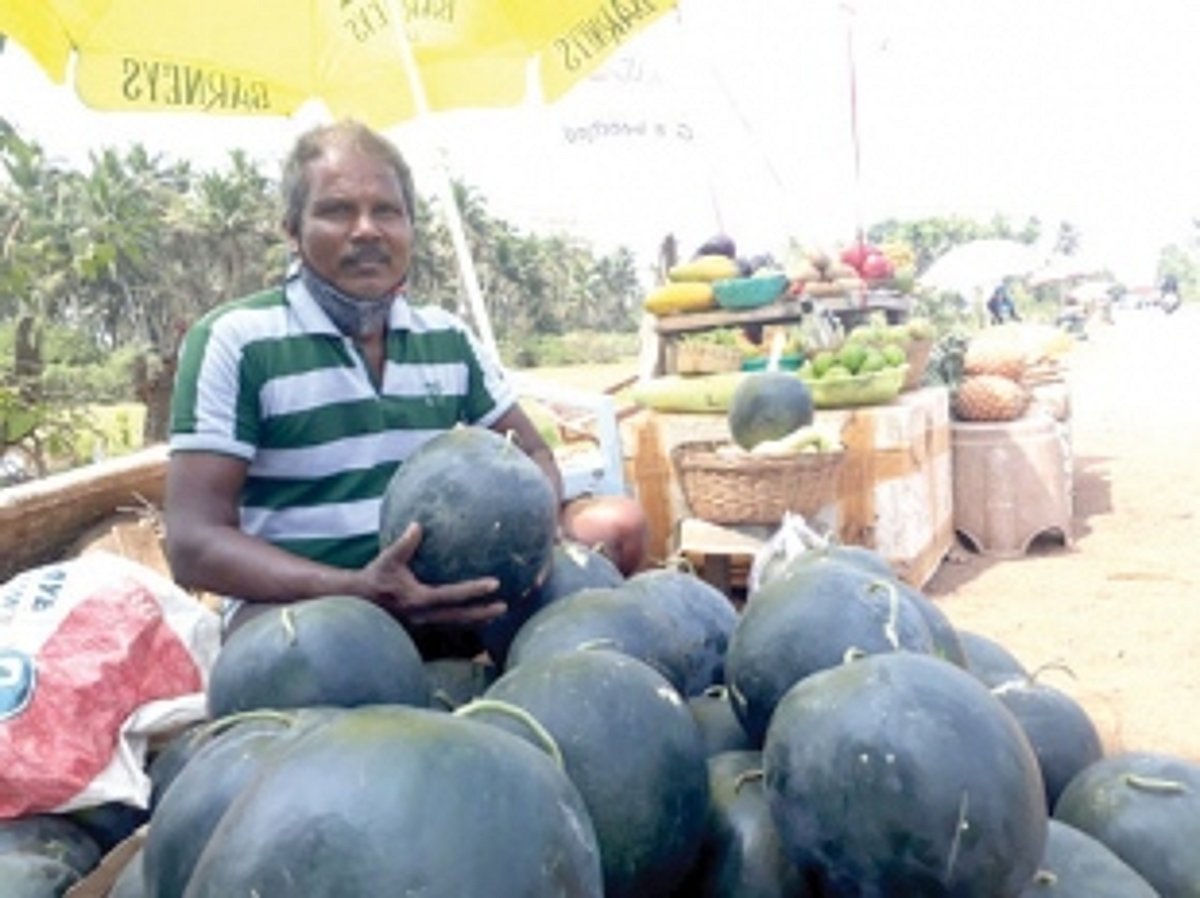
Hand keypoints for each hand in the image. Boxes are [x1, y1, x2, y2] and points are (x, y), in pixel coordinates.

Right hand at [364, 522, 504, 625]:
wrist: (357, 603)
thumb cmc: (374, 577)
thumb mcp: (388, 559)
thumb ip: (405, 543)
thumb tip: (418, 524)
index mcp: (417, 599)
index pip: (452, 595)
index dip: (475, 590)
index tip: (495, 584)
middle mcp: (422, 617)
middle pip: (460, 617)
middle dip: (483, 613)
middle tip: (505, 606)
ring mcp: (422, 628)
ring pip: (455, 627)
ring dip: (476, 622)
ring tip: (497, 616)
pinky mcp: (420, 632)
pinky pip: (447, 631)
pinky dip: (463, 627)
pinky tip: (478, 623)